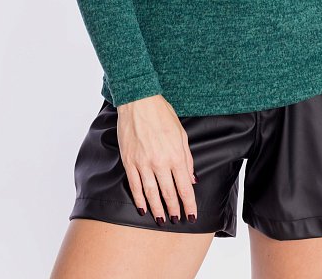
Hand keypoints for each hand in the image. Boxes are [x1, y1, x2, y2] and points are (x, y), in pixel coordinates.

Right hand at [116, 94, 197, 225]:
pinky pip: (134, 185)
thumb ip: (187, 159)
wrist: (139, 101)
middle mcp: (160, 162)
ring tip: (161, 219)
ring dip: (157, 209)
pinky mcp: (129, 161)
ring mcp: (143, 163)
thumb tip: (192, 179)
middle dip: (174, 209)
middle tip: (177, 220)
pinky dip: (139, 199)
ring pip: (151, 193)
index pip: (184, 186)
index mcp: (175, 155)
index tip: (191, 215)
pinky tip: (143, 207)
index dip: (189, 203)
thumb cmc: (162, 114)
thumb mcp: (181, 134)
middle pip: (168, 193)